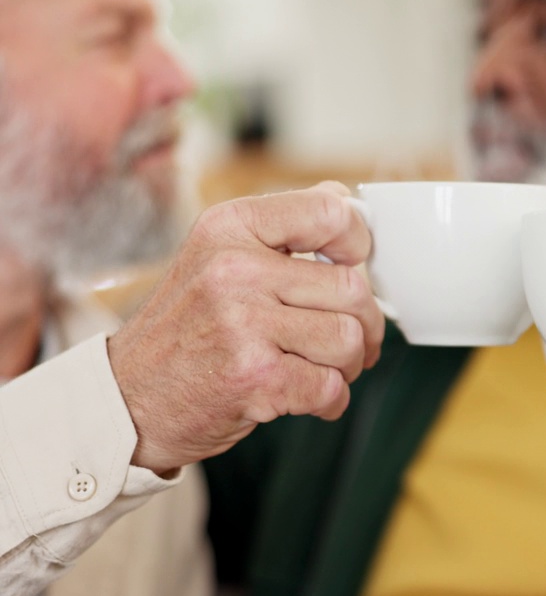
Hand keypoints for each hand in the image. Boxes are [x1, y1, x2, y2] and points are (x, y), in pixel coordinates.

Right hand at [108, 182, 383, 472]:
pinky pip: (332, 386)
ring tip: (324, 367)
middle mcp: (234, 270)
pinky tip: (309, 395)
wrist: (130, 398)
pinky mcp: (255, 379)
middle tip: (349, 339)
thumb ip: (282, 226)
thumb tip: (342, 196)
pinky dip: (332, 399)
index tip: (350, 264)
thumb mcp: (217, 255)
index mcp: (230, 228)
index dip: (357, 242)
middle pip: (353, 289)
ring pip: (348, 339)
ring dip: (349, 363)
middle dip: (364, 322)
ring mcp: (243, 326)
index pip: (330, 212)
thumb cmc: (187, 329)